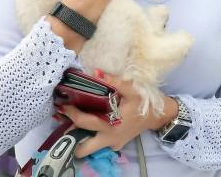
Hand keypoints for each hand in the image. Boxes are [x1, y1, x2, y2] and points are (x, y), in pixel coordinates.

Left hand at [55, 73, 178, 157]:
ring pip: (88, 147)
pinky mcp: (115, 144)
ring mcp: (112, 144)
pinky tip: (87, 119)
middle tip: (62, 120)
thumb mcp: (131, 88)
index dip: (71, 114)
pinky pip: (97, 142)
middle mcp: (109, 139)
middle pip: (82, 148)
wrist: (159, 116)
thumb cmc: (145, 102)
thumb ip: (113, 81)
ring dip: (78, 137)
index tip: (62, 105)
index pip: (84, 122)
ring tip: (70, 120)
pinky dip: (89, 134)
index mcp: (112, 125)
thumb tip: (95, 72)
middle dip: (69, 137)